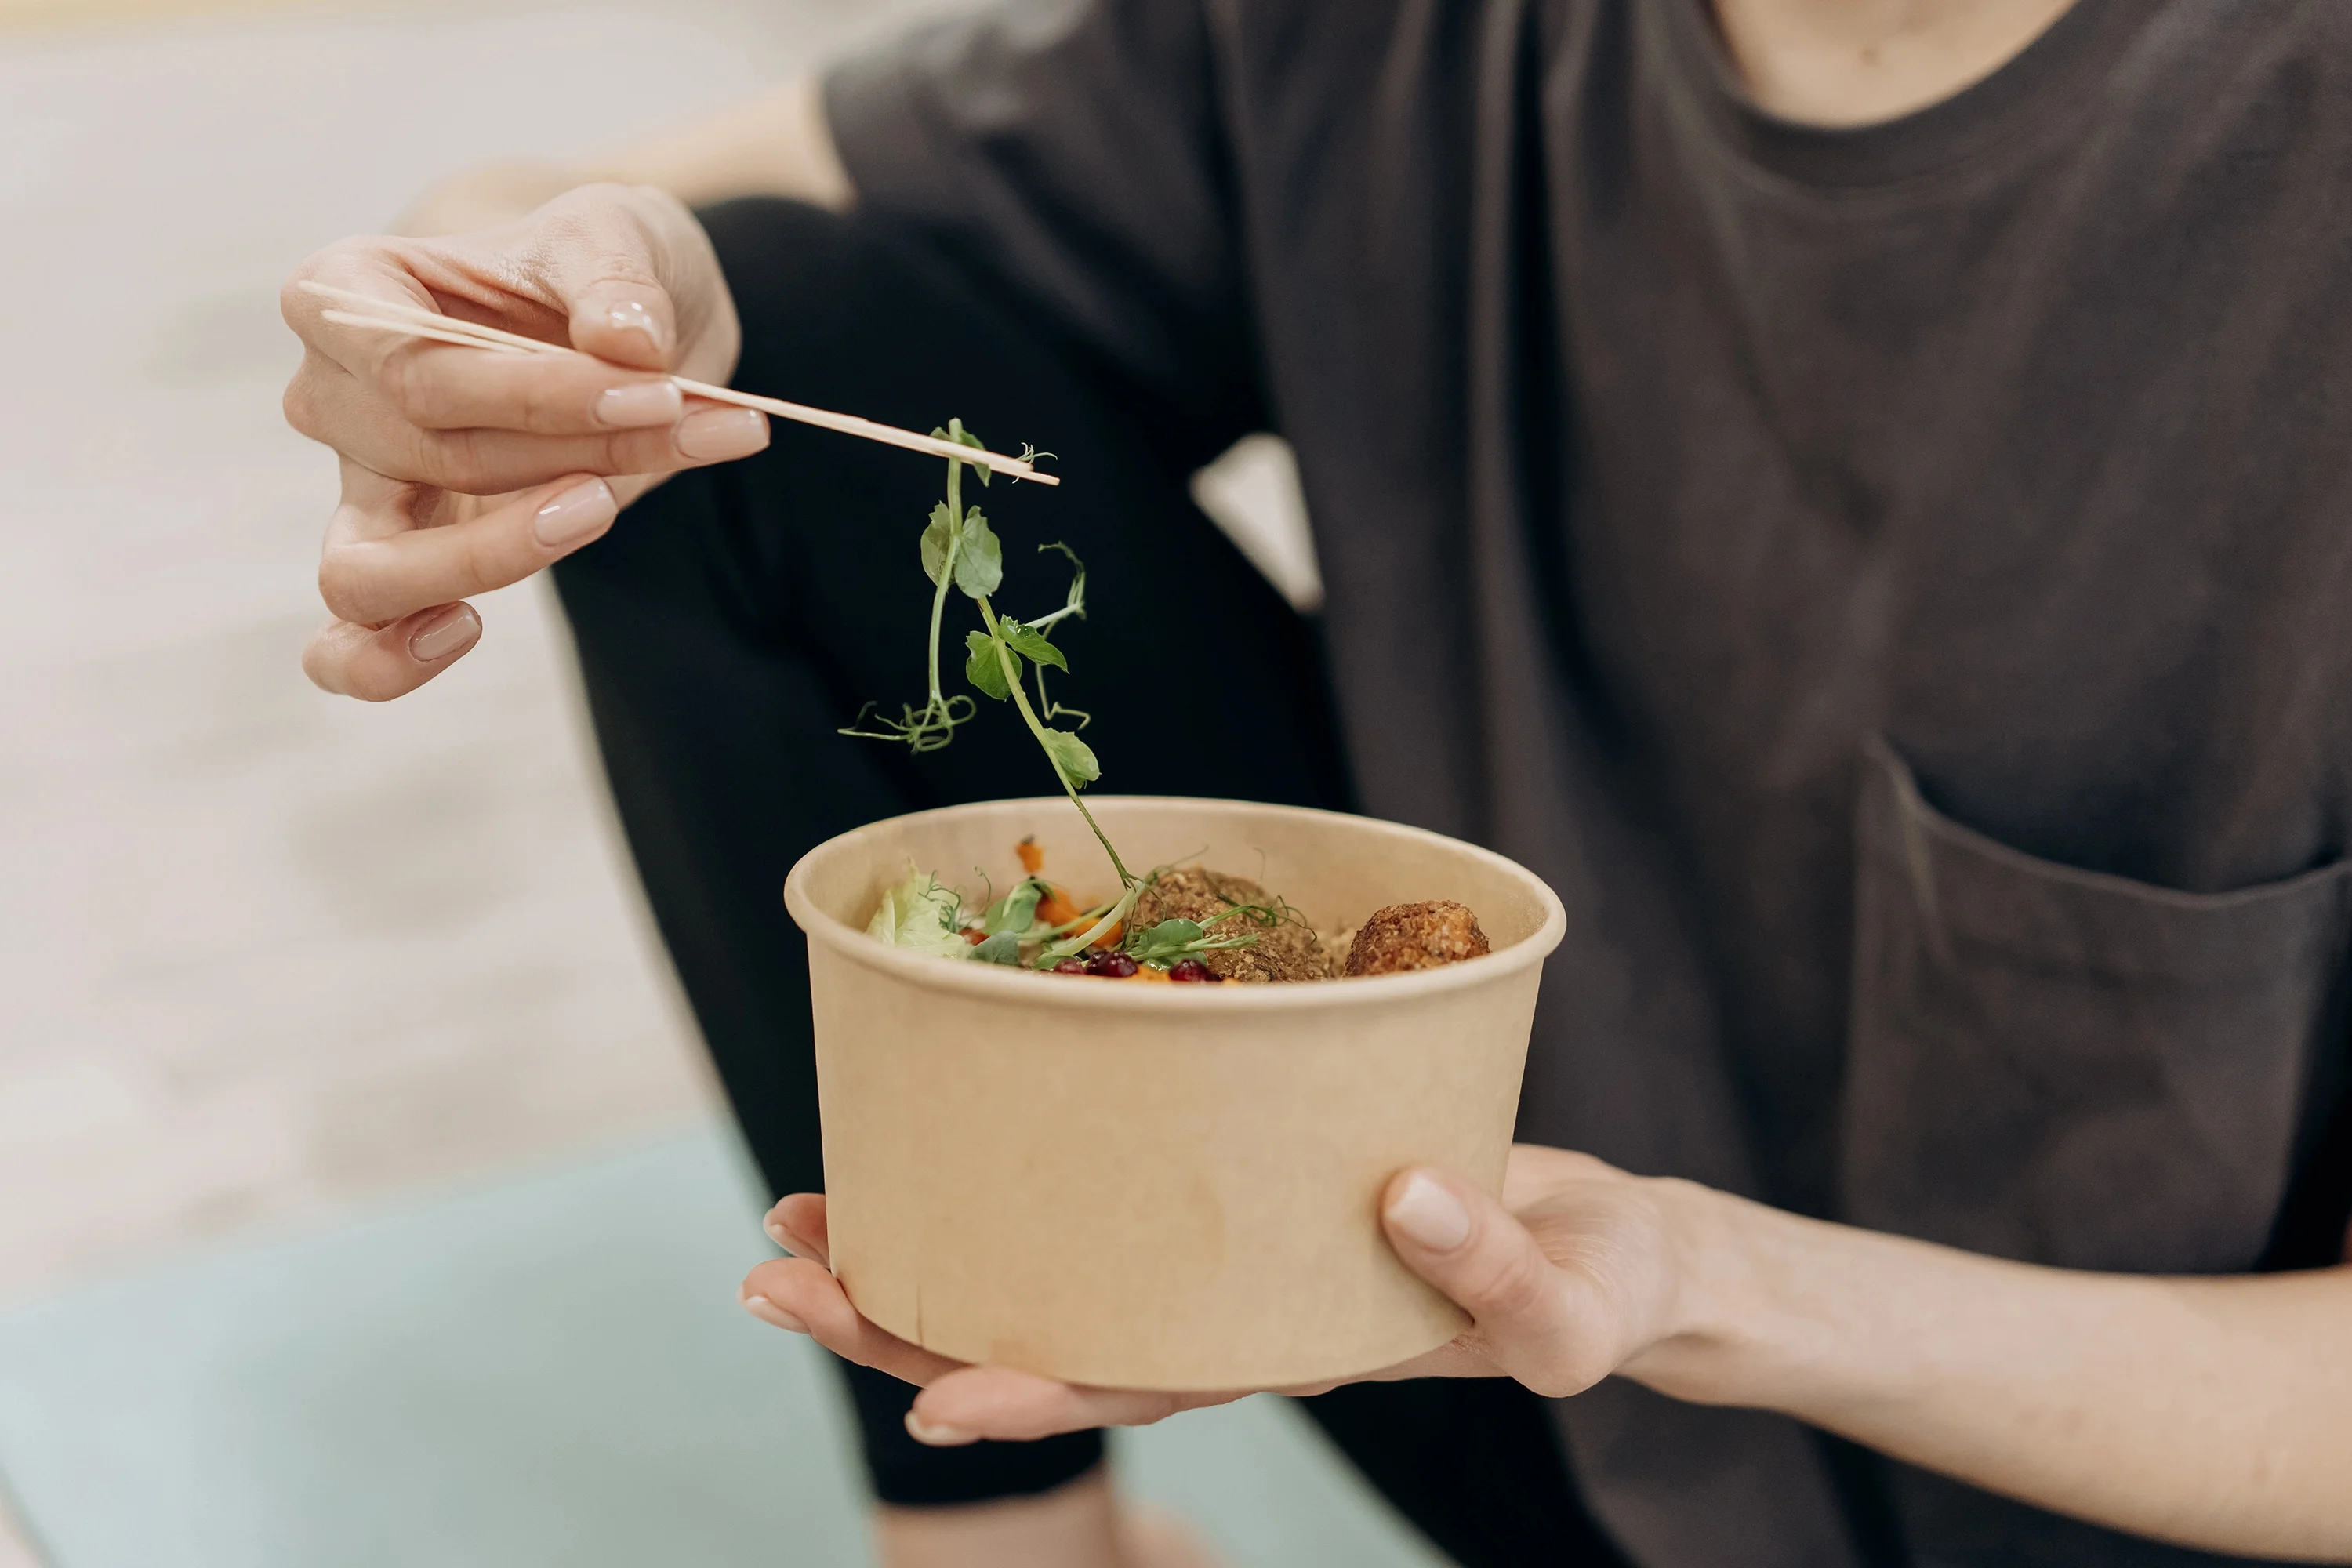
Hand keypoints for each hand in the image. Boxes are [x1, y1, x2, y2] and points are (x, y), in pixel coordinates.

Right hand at [281, 182, 767, 699]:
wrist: (617, 328)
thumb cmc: (593, 270)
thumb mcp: (618, 235)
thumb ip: (618, 278)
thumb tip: (627, 343)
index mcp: (345, 295)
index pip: (416, 368)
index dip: (538, 395)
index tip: (660, 392)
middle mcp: (329, 396)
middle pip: (429, 454)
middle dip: (576, 451)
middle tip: (692, 424)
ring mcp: (358, 490)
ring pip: (372, 570)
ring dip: (498, 553)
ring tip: (602, 507)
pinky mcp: (402, 562)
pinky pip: (350, 644)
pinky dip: (385, 661)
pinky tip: (466, 632)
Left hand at [740, 1145, 1701, 1444]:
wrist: (1597, 1242)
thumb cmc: (1594, 1287)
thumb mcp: (1577, 1304)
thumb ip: (1504, 1275)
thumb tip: (1402, 1199)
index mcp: (1286, 1348)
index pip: (1135, 1379)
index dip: (1030, 1392)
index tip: (929, 1398)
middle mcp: (1220, 1305)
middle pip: (1042, 1328)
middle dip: (903, 1318)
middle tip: (777, 1268)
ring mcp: (1211, 1245)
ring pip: (1042, 1260)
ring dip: (920, 1243)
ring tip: (801, 1210)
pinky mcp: (1223, 1175)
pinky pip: (1100, 1179)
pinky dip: (1012, 1159)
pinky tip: (938, 1125)